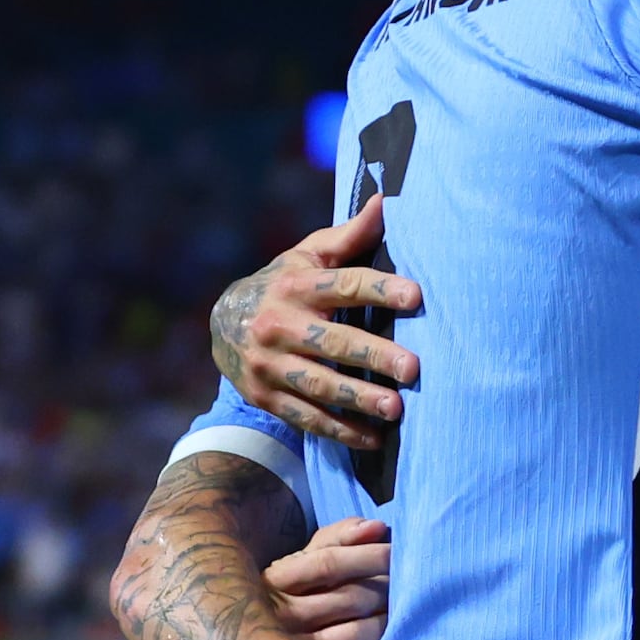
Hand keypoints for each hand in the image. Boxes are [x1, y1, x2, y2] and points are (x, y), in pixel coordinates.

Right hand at [214, 198, 422, 450]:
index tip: (416, 296)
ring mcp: (269, 364)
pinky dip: (340, 430)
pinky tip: (373, 438)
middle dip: (373, 355)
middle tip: (413, 370)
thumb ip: (349, 237)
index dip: (380, 289)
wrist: (223, 325)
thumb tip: (388, 202)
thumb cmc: (286, 285)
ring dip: (358, 399)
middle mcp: (279, 325)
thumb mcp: (308, 257)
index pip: (344, 284)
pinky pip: (306, 417)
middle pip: (332, 342)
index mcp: (296, 286)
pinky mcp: (266, 396)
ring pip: (318, 385)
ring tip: (395, 410)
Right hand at [263, 513, 390, 639]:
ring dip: (386, 622)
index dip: (369, 556)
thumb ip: (339, 537)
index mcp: (275, 581)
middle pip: (349, 599)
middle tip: (402, 586)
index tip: (394, 553)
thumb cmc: (293, 592)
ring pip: (355, 635)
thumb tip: (377, 527)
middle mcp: (279, 617)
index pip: (329, 563)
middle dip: (384, 590)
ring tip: (395, 613)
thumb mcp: (305, 560)